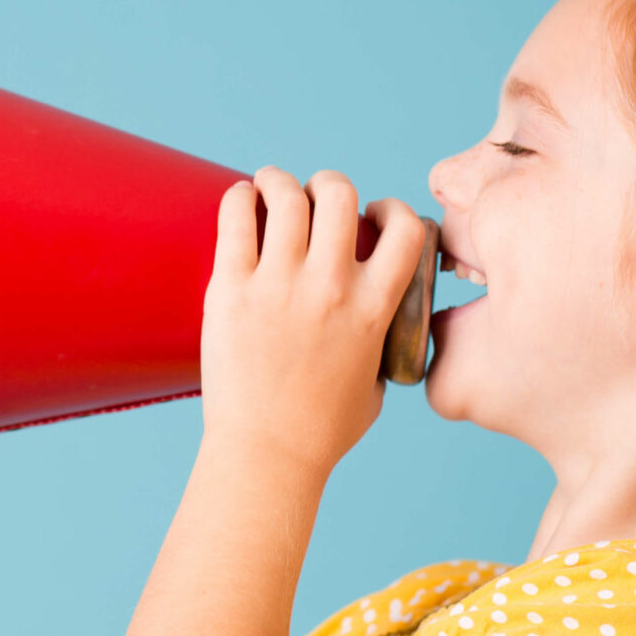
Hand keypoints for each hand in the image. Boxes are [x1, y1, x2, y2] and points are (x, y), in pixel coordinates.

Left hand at [199, 168, 425, 477]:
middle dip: (330, 185)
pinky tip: (240, 198)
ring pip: (287, 195)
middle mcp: (329, 287)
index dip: (393, 210)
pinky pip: (235, 218)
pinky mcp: (230, 289)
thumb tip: (377, 322)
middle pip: (340, 194)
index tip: (374, 216)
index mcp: (372, 307)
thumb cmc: (321, 430)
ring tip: (271, 186)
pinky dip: (239, 196)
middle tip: (313, 197)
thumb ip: (380, 340)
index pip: (404, 228)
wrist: (266, 455)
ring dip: (281, 180)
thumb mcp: (376, 382)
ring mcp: (277, 284)